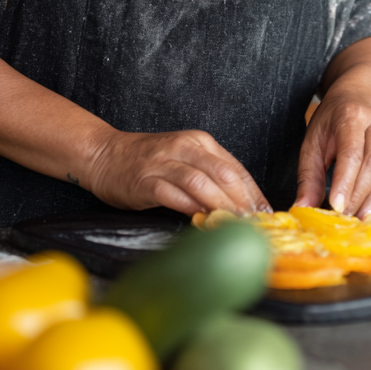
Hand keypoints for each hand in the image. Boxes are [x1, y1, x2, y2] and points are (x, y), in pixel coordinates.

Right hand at [85, 128, 270, 215]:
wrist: (105, 154)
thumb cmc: (148, 161)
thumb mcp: (185, 159)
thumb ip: (210, 175)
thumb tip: (241, 205)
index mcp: (200, 142)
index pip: (235, 169)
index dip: (254, 194)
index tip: (265, 216)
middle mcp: (185, 148)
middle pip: (224, 175)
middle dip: (243, 203)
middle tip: (254, 227)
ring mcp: (165, 163)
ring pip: (202, 184)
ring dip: (221, 207)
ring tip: (234, 227)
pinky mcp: (146, 181)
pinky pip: (173, 195)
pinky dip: (191, 209)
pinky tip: (202, 222)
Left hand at [294, 91, 370, 216]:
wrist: (357, 97)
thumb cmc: (332, 120)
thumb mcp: (313, 141)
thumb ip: (309, 176)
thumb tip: (303, 207)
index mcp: (351, 116)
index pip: (351, 151)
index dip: (345, 180)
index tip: (337, 206)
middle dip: (358, 194)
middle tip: (344, 218)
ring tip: (358, 220)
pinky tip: (370, 210)